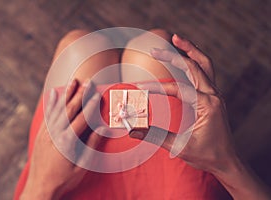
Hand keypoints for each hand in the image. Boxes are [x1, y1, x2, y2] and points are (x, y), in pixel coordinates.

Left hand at [20, 79, 105, 199]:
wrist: (40, 188)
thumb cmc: (63, 179)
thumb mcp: (82, 166)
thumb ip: (92, 145)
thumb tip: (102, 128)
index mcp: (67, 142)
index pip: (82, 118)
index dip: (90, 106)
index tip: (97, 94)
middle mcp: (55, 134)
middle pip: (70, 109)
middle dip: (80, 94)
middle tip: (88, 82)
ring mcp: (46, 133)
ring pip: (58, 109)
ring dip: (67, 94)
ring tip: (74, 81)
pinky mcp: (41, 134)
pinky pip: (48, 115)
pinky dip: (52, 103)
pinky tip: (55, 93)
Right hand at [130, 34, 270, 198]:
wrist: (227, 161)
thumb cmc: (207, 155)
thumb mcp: (180, 147)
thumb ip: (155, 136)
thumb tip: (132, 131)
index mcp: (207, 105)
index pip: (178, 88)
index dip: (157, 88)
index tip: (140, 88)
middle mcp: (213, 96)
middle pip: (194, 66)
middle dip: (173, 56)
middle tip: (154, 50)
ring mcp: (215, 95)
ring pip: (204, 64)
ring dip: (190, 50)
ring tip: (176, 39)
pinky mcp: (213, 97)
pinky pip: (206, 73)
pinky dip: (195, 62)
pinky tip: (185, 58)